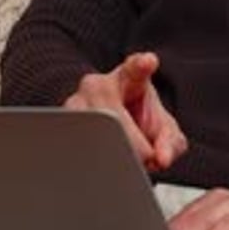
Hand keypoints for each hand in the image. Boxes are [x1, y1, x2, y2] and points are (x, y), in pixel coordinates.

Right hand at [63, 51, 187, 169]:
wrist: (107, 128)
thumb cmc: (139, 121)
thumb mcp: (162, 129)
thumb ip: (169, 141)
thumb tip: (161, 158)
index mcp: (129, 76)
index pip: (135, 68)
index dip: (142, 65)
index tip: (148, 62)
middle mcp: (97, 85)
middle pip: (113, 115)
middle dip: (133, 143)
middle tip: (146, 158)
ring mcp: (74, 104)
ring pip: (91, 132)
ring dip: (111, 155)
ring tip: (126, 163)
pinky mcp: (58, 126)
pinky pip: (74, 147)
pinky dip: (91, 163)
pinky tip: (102, 167)